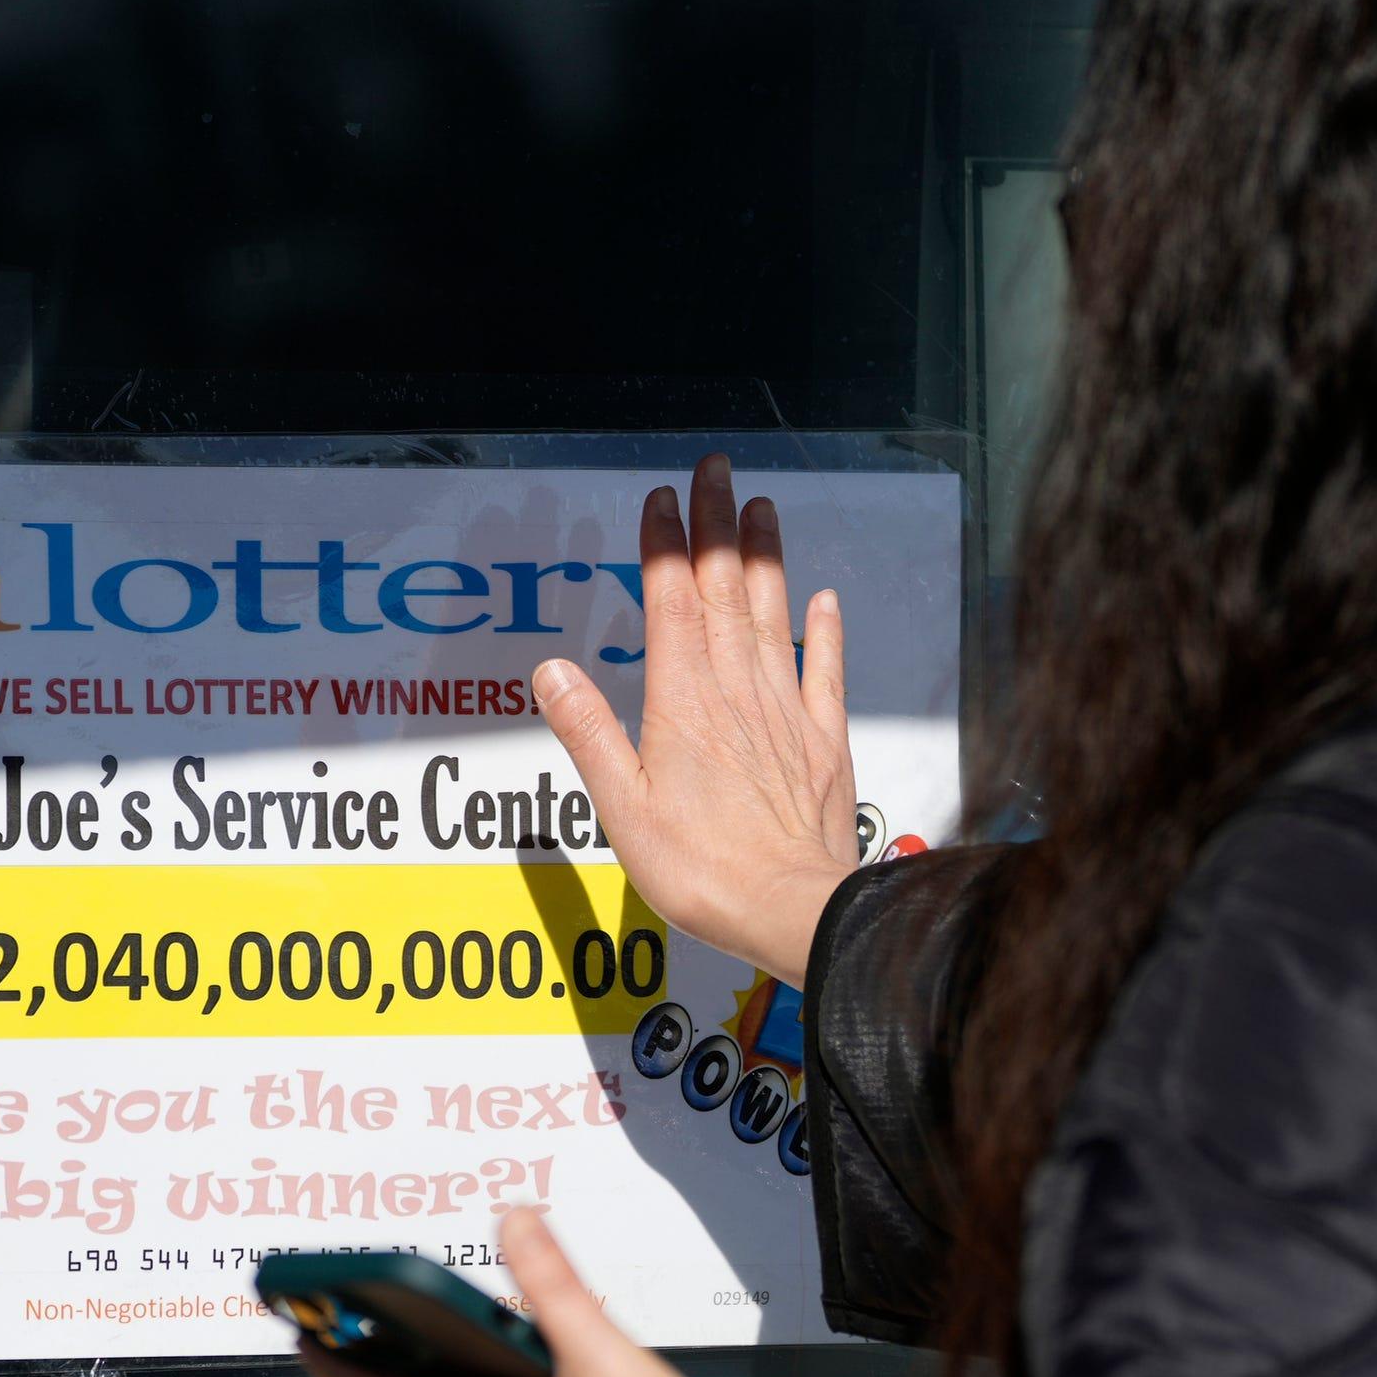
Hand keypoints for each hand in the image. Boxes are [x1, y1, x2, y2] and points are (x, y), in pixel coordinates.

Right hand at [535, 453, 857, 986]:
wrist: (792, 908)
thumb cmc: (700, 868)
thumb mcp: (622, 807)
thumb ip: (588, 733)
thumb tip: (551, 670)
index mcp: (682, 702)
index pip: (670, 603)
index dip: (664, 546)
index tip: (659, 498)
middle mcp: (737, 692)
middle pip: (723, 590)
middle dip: (716, 525)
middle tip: (714, 468)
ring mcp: (786, 711)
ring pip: (773, 615)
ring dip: (765, 558)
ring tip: (762, 508)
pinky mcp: (825, 741)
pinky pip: (825, 671)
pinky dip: (825, 630)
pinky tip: (824, 598)